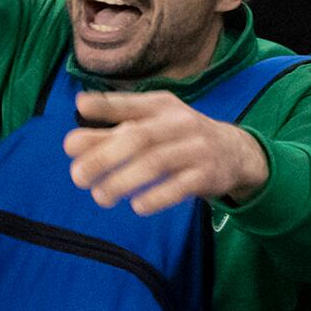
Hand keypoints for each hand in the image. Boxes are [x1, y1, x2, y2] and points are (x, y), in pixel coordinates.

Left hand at [62, 89, 270, 213]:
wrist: (235, 152)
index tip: (78, 112)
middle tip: (77, 176)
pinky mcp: (208, 175)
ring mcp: (196, 149)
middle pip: (139, 137)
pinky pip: (180, 187)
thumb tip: (75, 124)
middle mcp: (180, 123)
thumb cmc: (180, 137)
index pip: (132, 104)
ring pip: (156, 163)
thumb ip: (117, 124)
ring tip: (100, 196)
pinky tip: (137, 206)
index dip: (106, 107)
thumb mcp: (155, 122)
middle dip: (104, 156)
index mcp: (162, 106)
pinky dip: (156, 197)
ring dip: (123, 181)